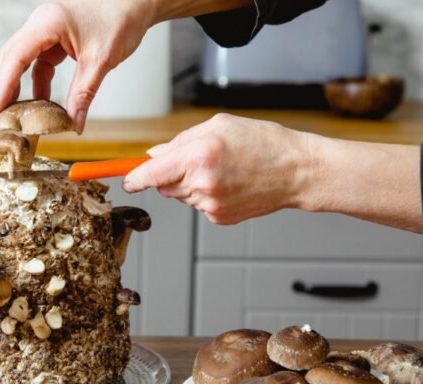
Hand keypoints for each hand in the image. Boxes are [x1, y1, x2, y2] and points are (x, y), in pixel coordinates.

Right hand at [0, 0, 154, 132]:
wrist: (135, 3)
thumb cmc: (121, 21)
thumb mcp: (101, 61)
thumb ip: (83, 94)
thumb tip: (73, 124)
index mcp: (48, 23)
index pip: (15, 57)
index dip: (2, 87)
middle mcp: (41, 24)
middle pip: (10, 58)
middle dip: (3, 89)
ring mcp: (46, 30)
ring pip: (21, 61)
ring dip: (17, 88)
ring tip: (14, 116)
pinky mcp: (55, 38)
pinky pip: (38, 63)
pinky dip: (37, 83)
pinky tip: (40, 104)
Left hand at [122, 113, 310, 224]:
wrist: (296, 171)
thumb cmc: (262, 142)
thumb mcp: (218, 126)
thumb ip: (180, 141)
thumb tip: (154, 155)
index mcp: (197, 155)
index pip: (150, 174)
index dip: (133, 178)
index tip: (125, 180)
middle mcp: (201, 183)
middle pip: (163, 185)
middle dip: (170, 173)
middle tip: (198, 160)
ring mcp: (210, 204)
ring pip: (180, 196)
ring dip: (189, 184)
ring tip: (221, 170)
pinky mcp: (219, 218)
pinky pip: (198, 206)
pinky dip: (206, 195)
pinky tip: (229, 184)